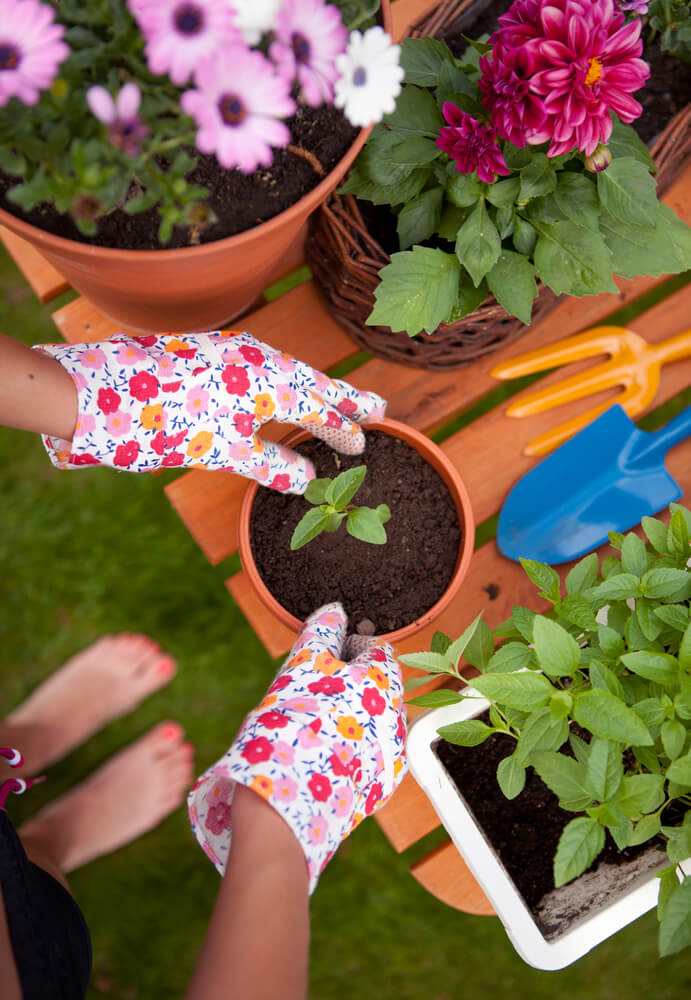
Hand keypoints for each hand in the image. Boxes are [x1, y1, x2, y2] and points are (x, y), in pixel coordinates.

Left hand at [35, 332, 385, 492]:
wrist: (95, 394)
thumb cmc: (164, 427)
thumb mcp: (224, 453)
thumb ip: (271, 464)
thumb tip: (309, 478)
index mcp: (267, 381)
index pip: (318, 406)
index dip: (343, 427)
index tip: (365, 441)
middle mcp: (255, 357)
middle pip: (310, 380)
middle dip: (343, 397)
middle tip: (377, 407)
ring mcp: (230, 350)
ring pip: (286, 370)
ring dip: (313, 388)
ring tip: (336, 401)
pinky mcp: (209, 352)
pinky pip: (262, 367)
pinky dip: (283, 383)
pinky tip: (280, 392)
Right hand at [187, 603, 406, 891]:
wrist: (283, 810)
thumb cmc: (290, 727)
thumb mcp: (300, 666)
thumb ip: (321, 632)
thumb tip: (334, 610)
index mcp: (386, 683)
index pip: (375, 648)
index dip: (347, 645)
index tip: (322, 655)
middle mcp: (401, 719)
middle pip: (376, 686)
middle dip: (348, 682)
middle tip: (311, 690)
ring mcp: (393, 757)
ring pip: (372, 720)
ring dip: (349, 714)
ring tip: (311, 724)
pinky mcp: (380, 788)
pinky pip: (368, 753)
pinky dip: (349, 746)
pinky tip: (320, 752)